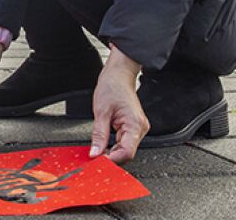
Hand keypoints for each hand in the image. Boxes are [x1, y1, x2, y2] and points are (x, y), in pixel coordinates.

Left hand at [89, 46, 148, 163]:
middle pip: (127, 153)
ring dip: (112, 150)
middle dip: (111, 156)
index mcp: (135, 124)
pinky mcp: (134, 127)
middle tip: (95, 155)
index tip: (98, 160)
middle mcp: (140, 128)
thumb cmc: (112, 87)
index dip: (112, 159)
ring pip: (126, 149)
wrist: (118, 75)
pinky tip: (106, 143)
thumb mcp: (101, 112)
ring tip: (99, 147)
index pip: (127, 153)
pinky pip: (125, 142)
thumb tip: (95, 153)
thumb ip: (98, 135)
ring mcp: (138, 128)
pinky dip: (115, 145)